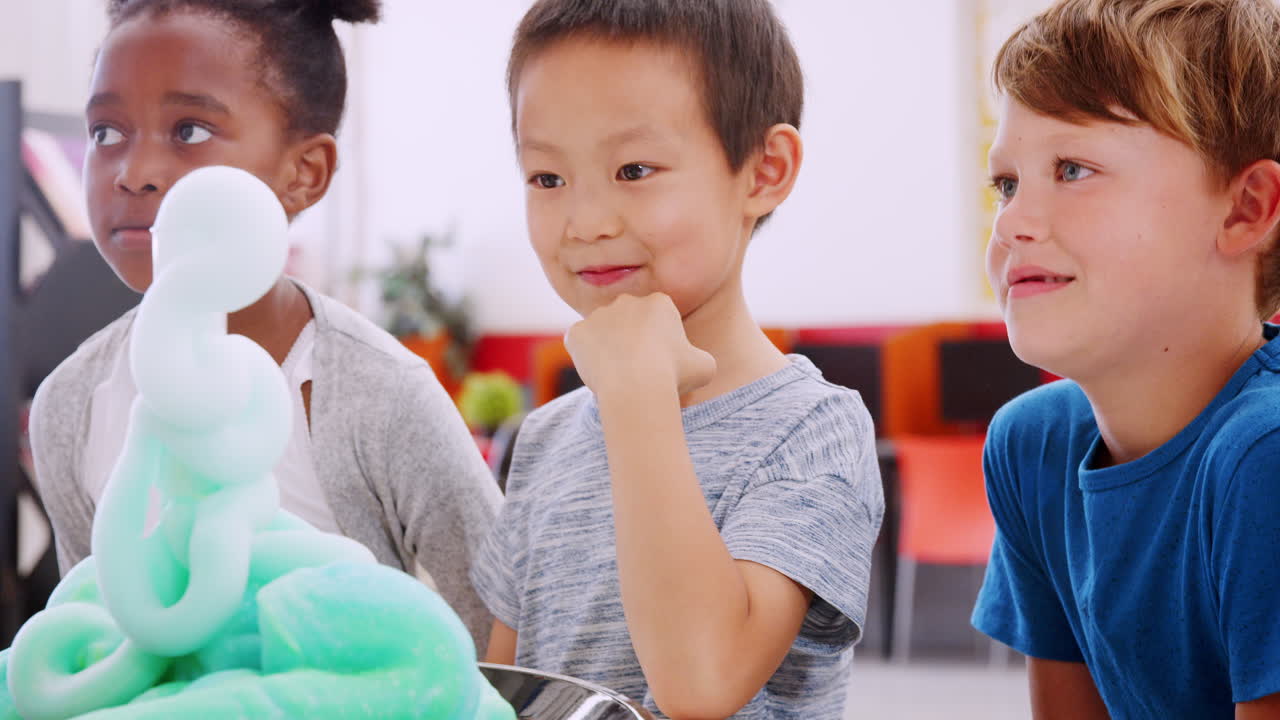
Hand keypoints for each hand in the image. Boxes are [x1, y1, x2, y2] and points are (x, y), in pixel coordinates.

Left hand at [564, 293, 715, 398]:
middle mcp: (626, 301)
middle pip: (628, 321)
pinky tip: (598, 375)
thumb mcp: (704, 367)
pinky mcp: (576, 332)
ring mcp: (598, 315)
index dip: (659, 341)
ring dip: (607, 348)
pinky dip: (586, 358)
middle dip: (631, 340)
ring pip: (602, 332)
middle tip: (637, 369)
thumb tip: (698, 363)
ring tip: (617, 375)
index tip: (661, 361)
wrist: (635, 386)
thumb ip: (700, 359)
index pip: (657, 319)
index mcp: (659, 303)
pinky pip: (580, 344)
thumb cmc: (673, 375)